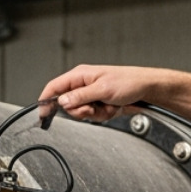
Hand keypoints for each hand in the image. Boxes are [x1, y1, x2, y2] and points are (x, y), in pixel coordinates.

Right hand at [37, 65, 163, 123]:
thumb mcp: (103, 90)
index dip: (46, 100)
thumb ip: (80, 97)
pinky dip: (104, 115)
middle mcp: (83, 85)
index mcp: (80, 75)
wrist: (147, 89)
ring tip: (109, 106)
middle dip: (81, 111)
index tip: (43, 114)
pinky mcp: (100, 103)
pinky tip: (113, 108)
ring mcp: (92, 95)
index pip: (54, 87)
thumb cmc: (129, 82)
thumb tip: (62, 101)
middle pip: (67, 105)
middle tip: (93, 108)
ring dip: (96, 114)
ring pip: (82, 112)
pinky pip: (94, 116)